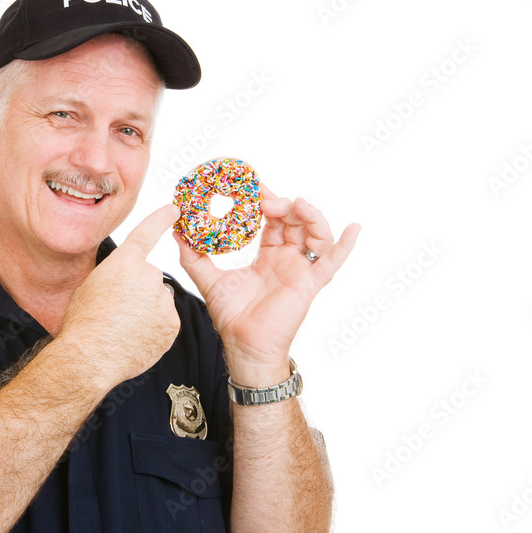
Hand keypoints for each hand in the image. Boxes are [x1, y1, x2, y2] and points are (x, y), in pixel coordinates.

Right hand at [59, 204, 181, 385]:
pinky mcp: (172, 324)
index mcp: (125, 262)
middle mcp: (149, 275)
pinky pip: (165, 323)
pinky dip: (154, 330)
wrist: (90, 356)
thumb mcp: (92, 285)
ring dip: (147, 312)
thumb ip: (115, 275)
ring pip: (158, 302)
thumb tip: (125, 282)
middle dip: (139, 292)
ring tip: (124, 328)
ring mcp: (163, 300)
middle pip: (149, 279)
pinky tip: (135, 338)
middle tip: (118, 311)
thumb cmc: (83, 322)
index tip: (174, 210)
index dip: (161, 219)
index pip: (147, 233)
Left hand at [175, 184, 359, 379]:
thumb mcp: (209, 279)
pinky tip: (354, 228)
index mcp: (268, 256)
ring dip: (310, 216)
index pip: (273, 220)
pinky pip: (333, 262)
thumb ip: (194, 255)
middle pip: (295, 221)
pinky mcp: (311, 284)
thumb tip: (177, 230)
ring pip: (316, 234)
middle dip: (283, 205)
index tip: (254, 186)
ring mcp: (301, 270)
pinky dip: (346, 245)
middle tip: (265, 200)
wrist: (243, 346)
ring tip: (295, 204)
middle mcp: (288, 259)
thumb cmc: (232, 317)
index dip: (267, 201)